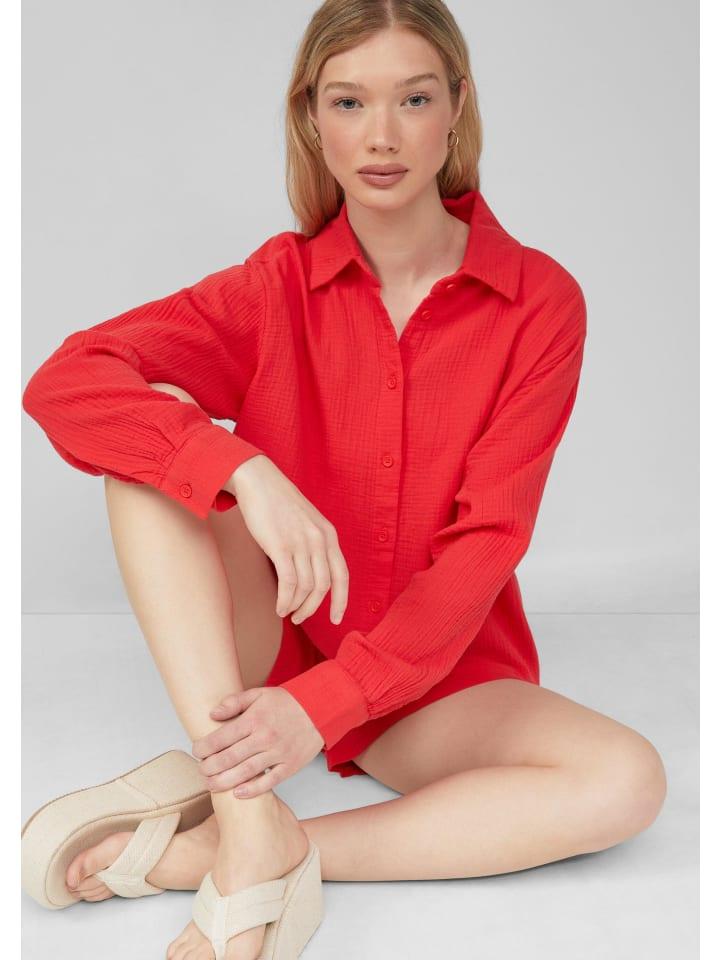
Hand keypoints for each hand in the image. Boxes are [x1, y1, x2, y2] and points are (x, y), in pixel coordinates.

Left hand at [191, 687, 324, 798]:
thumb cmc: (288, 702)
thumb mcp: (259, 694)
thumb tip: (212, 714)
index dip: (204, 747)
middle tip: (201, 770)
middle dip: (209, 767)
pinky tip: (237, 793)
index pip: (222, 737)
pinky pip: (269, 782)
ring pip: (245, 772)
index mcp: (255, 719)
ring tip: (211, 785)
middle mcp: (265, 737)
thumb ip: (234, 702)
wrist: (322, 708)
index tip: (197, 751)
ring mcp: (278, 753)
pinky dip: (252, 790)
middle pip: (229, 757)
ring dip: (224, 782)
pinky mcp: (291, 765)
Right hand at [229, 456, 348, 625]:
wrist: (259, 481)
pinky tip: (279, 607)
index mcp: (329, 535)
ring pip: (306, 588)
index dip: (341, 601)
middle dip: (313, 609)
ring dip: (296, 606)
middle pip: (324, 586)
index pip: (342, 576)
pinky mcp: (280, 546)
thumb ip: (315, 544)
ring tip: (286, 612)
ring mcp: (300, 543)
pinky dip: (285, 600)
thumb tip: (314, 574)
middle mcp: (319, 540)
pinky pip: (289, 583)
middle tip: (300, 619)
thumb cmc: (279, 503)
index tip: (336, 619)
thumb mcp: (307, 521)